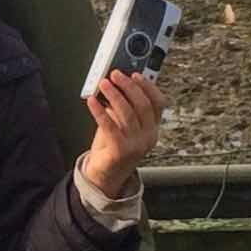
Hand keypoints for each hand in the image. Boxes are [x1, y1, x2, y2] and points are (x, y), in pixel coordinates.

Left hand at [82, 71, 165, 197]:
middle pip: (143, 106)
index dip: (148, 86)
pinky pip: (110, 127)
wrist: (105, 176)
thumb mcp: (121, 125)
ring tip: (103, 84)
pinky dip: (100, 111)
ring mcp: (136, 145)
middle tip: (115, 74)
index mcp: (152, 128)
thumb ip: (122, 108)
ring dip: (114, 96)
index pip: (158, 103)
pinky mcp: (121, 151)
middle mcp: (148, 137)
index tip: (135, 74)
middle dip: (128, 87)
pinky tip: (92, 102)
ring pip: (127, 114)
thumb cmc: (112, 148)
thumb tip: (114, 85)